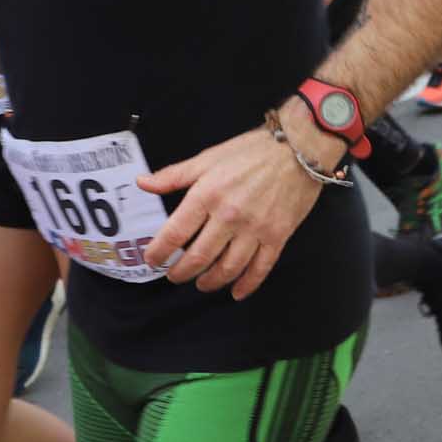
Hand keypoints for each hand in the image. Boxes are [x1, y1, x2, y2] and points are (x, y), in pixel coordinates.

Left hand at [139, 122, 327, 298]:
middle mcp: (229, 215)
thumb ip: (173, 175)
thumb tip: (142, 183)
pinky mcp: (277, 236)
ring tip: (201, 283)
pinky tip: (236, 292)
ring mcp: (255, 229)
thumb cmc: (251, 151)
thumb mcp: (208, 157)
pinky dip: (247, 285)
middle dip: (181, 272)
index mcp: (207, 194)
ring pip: (227, 268)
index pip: (175, 233)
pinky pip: (260, 268)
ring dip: (210, 281)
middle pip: (199, 256)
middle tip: (174, 275)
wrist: (299, 149)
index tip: (153, 259)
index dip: (159, 251)